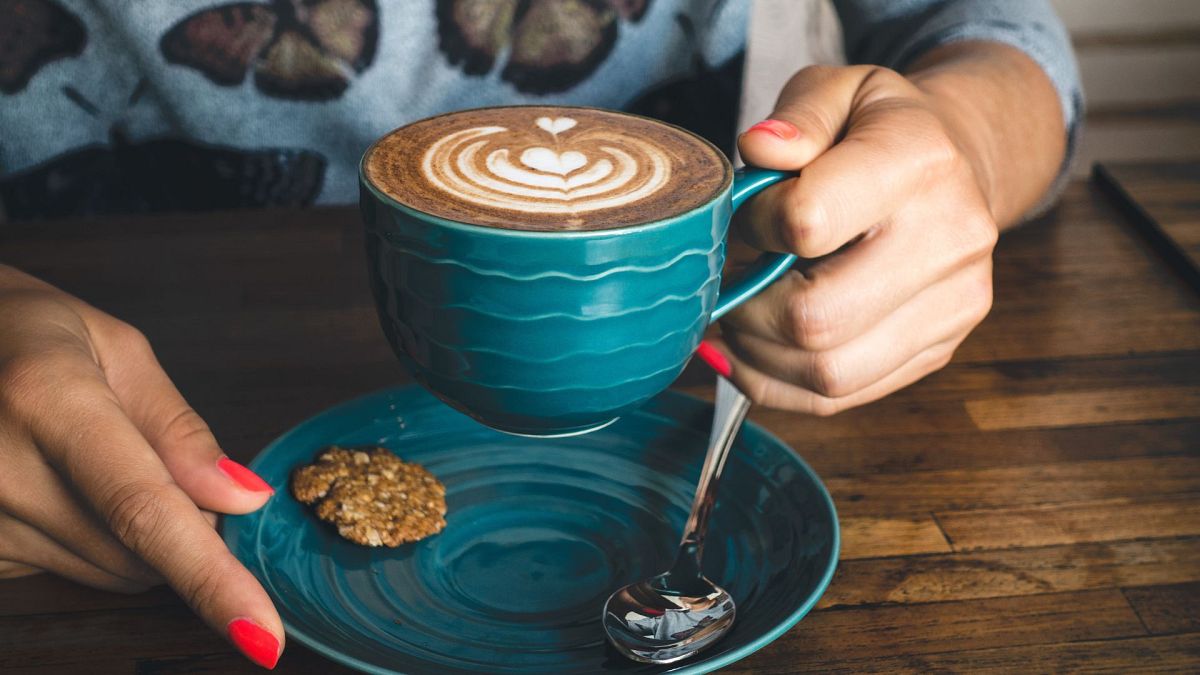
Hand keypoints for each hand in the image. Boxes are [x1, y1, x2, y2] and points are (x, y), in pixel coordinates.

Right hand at [0, 265, 282, 668]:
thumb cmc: (31, 332)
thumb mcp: (116, 349)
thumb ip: (178, 430)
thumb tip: (244, 500)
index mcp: (46, 399)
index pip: (145, 510)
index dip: (211, 579)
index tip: (261, 634)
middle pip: (138, 552)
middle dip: (187, 525)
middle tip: (167, 462)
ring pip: (111, 571)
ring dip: (139, 535)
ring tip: (98, 458)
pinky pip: (71, 570)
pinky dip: (95, 539)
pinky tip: (63, 483)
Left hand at [717, 63, 1001, 414]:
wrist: (954, 167)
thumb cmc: (878, 130)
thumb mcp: (839, 89)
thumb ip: (797, 114)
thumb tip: (760, 150)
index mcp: (920, 162)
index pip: (806, 223)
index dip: (753, 226)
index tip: (748, 215)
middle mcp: (951, 240)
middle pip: (814, 319)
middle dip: (746, 309)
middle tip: (726, 282)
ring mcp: (952, 306)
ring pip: (826, 373)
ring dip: (756, 355)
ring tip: (738, 315)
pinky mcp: (937, 351)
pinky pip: (839, 398)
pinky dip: (778, 384)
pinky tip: (753, 350)